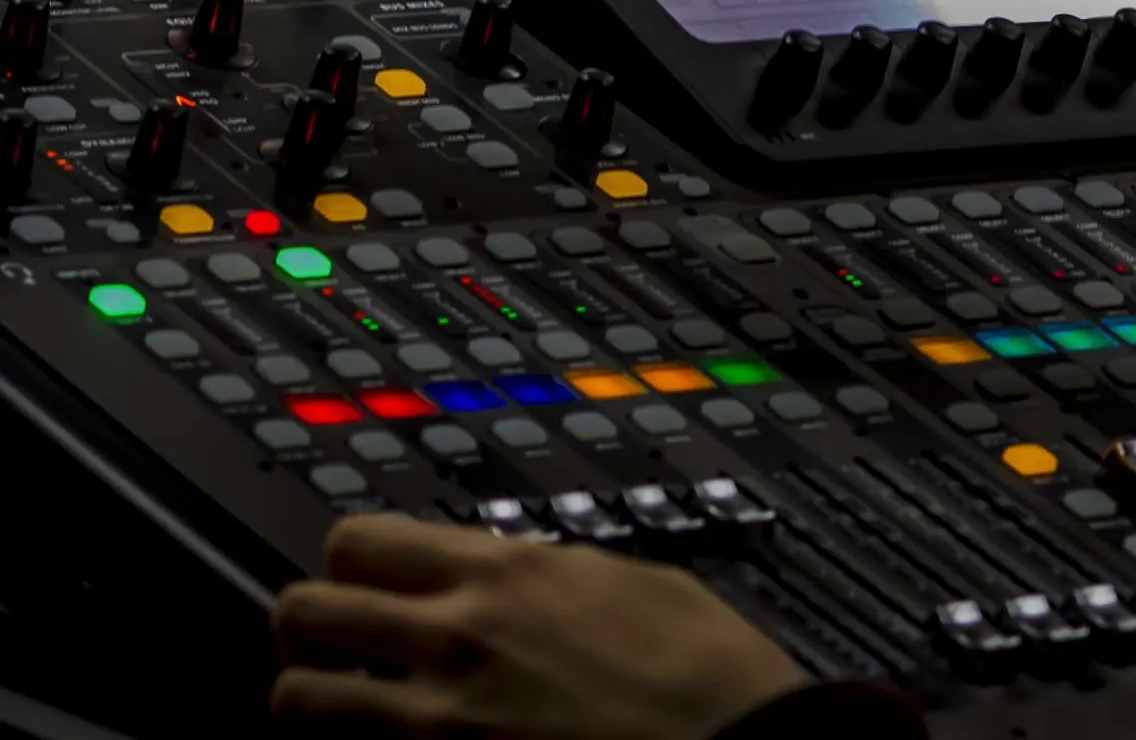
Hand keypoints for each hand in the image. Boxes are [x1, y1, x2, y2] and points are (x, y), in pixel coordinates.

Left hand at [272, 514, 808, 739]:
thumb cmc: (713, 677)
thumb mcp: (634, 583)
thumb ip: (549, 577)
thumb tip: (514, 574)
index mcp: (510, 572)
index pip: (362, 541)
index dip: (349, 565)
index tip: (360, 584)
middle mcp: (459, 637)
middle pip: (303, 610)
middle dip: (308, 632)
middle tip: (333, 651)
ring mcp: (442, 722)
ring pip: (297, 702)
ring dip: (312, 707)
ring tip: (341, 720)